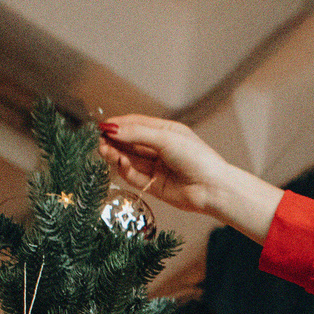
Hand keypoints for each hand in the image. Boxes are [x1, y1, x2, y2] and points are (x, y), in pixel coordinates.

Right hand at [95, 115, 284, 240]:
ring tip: (106, 152)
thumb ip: (137, 134)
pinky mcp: (154, 186)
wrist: (213, 189)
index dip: (118, 125)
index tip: (102, 127)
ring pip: (129, 159)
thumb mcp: (165, 139)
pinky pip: (134, 176)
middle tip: (100, 142)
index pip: (136, 124)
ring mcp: (156, 167)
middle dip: (114, 141)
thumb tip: (111, 129)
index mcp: (165, 132)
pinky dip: (125, 171)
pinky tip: (121, 164)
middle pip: (129, 142)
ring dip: (116, 155)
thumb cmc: (196, 158)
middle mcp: (159, 148)